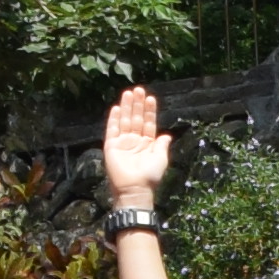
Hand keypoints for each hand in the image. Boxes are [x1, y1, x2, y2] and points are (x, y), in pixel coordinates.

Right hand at [96, 83, 168, 216]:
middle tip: (138, 89)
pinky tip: (116, 108)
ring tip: (128, 93)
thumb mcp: (161, 159)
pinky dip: (114, 119)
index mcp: (147, 143)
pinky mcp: (112, 146)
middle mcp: (135, 140)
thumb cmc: (150, 176)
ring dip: (126, 107)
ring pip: (124, 120)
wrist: (135, 189)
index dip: (149, 111)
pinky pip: (112, 129)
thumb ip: (162, 145)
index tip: (150, 98)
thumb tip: (166, 135)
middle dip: (137, 104)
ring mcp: (123, 142)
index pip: (148, 123)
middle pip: (135, 118)